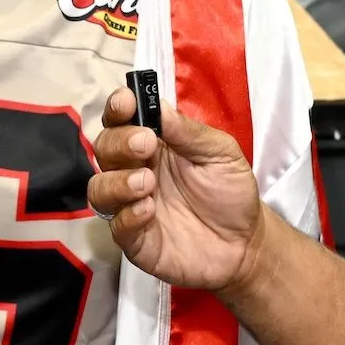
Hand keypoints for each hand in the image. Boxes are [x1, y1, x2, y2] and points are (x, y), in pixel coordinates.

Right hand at [89, 87, 266, 294]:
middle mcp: (135, 171)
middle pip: (104, 149)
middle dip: (119, 142)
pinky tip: (148, 210)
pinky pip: (116, 226)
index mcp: (153, 144)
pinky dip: (127, 215)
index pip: (121, 120)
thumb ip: (188, 132)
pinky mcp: (136, 239)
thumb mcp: (220, 152)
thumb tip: (159, 106)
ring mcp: (131, 206)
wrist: (245, 243)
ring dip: (117, 181)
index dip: (118, 108)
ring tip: (146, 182)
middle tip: (146, 144)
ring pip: (99, 188)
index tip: (126, 102)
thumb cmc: (230, 191)